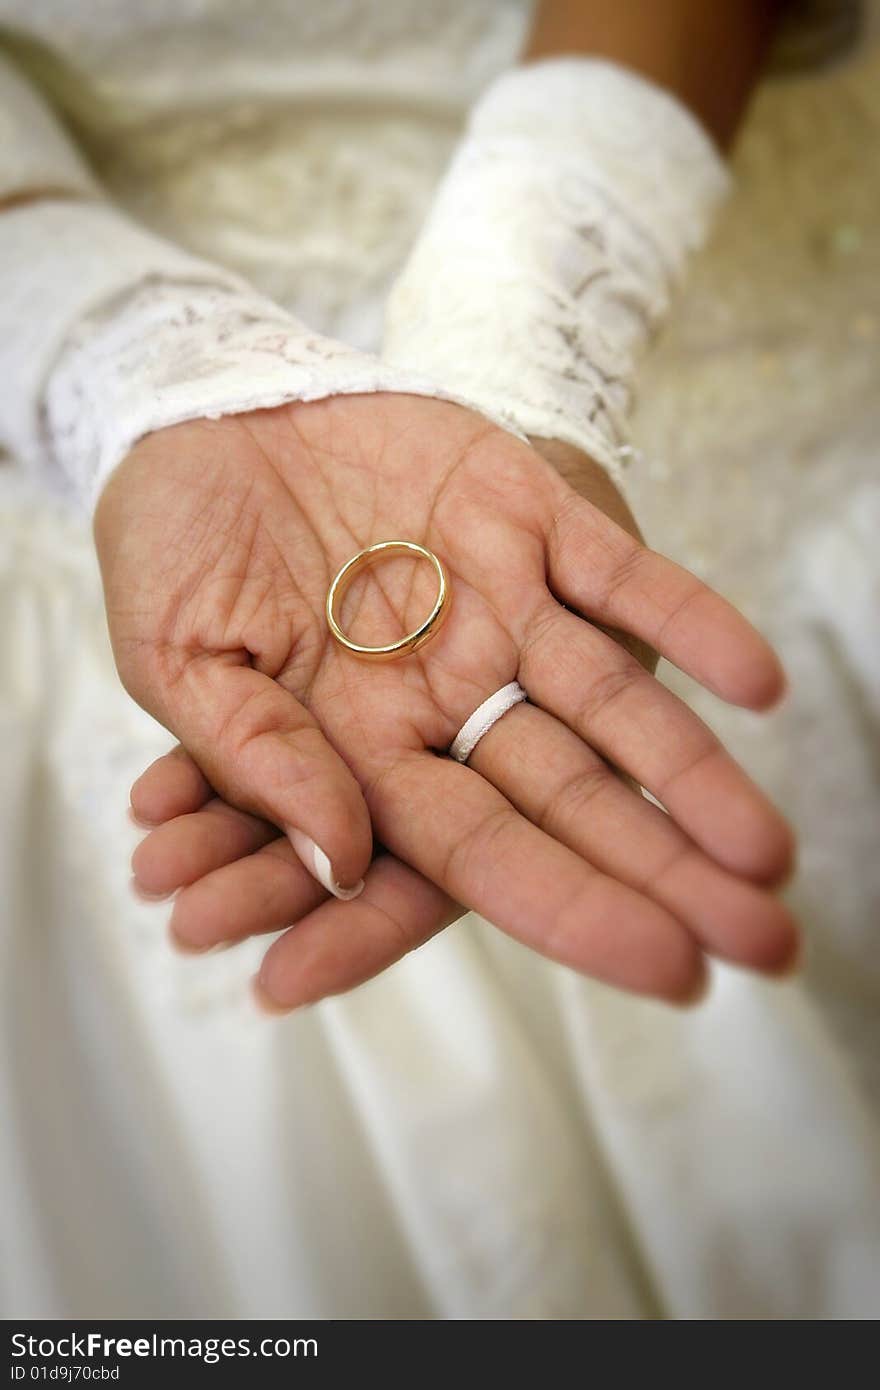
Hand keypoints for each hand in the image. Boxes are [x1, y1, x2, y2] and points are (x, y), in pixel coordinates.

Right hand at [106, 393, 796, 1009]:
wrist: (201, 412)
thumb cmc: (172, 546)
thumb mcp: (178, 661)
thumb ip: (256, 758)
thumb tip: (340, 861)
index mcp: (365, 750)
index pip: (476, 852)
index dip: (567, 908)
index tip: (662, 968)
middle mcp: (450, 693)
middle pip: (572, 799)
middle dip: (663, 871)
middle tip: (763, 944)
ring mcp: (497, 606)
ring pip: (613, 700)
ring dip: (692, 768)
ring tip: (766, 848)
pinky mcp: (527, 517)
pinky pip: (624, 578)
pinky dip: (687, 622)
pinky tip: (756, 683)